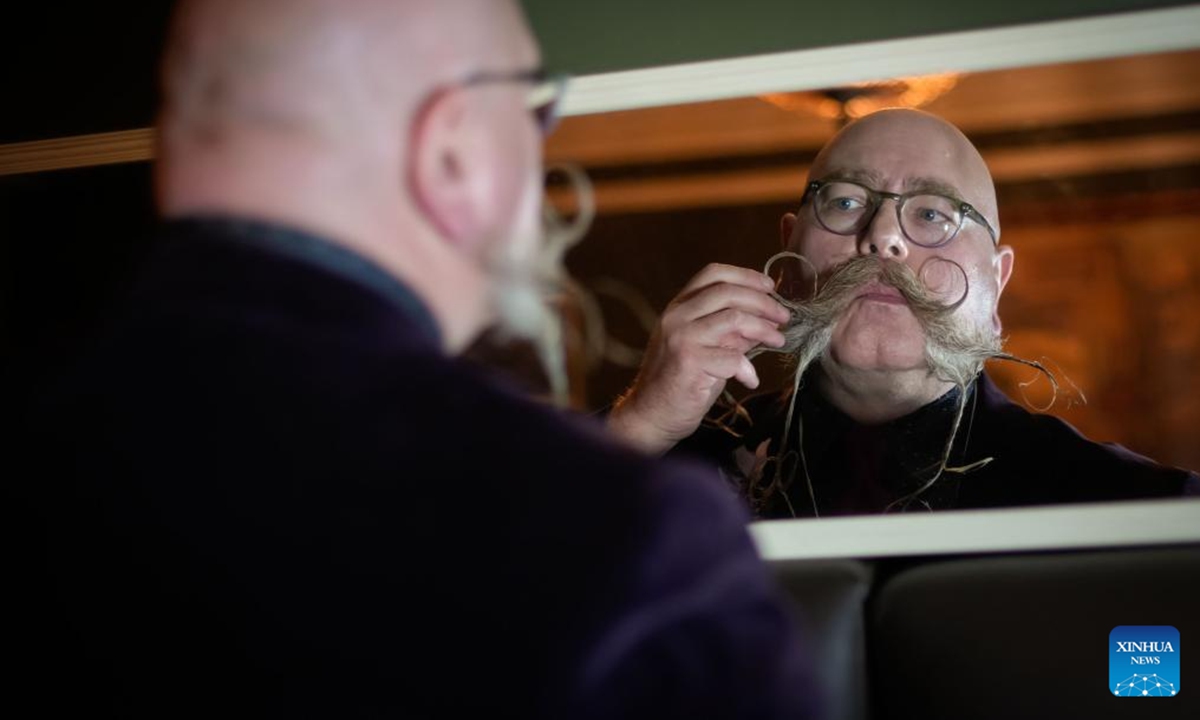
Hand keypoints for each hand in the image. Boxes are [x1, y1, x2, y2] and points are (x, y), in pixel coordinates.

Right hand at [607, 263, 789, 453]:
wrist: (651, 414)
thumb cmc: (680, 381)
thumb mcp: (706, 346)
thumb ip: (731, 330)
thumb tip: (768, 318)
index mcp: (679, 306)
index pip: (713, 273)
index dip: (746, 276)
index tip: (770, 288)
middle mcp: (677, 316)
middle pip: (728, 292)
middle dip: (764, 303)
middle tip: (783, 317)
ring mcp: (681, 337)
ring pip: (734, 319)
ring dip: (764, 330)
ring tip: (778, 342)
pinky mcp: (688, 362)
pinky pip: (731, 358)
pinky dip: (748, 369)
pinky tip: (750, 379)